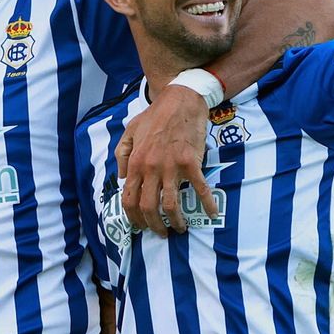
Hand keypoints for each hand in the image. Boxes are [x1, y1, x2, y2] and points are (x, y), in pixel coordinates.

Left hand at [115, 84, 214, 237]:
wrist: (180, 101)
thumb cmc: (154, 116)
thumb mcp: (129, 131)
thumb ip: (121, 155)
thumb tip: (121, 178)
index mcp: (135, 162)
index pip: (129, 199)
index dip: (133, 218)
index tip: (140, 226)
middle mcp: (151, 168)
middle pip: (148, 207)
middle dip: (154, 226)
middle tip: (161, 233)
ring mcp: (171, 167)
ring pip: (171, 204)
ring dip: (176, 221)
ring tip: (180, 228)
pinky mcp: (191, 163)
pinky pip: (200, 189)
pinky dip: (207, 204)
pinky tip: (212, 214)